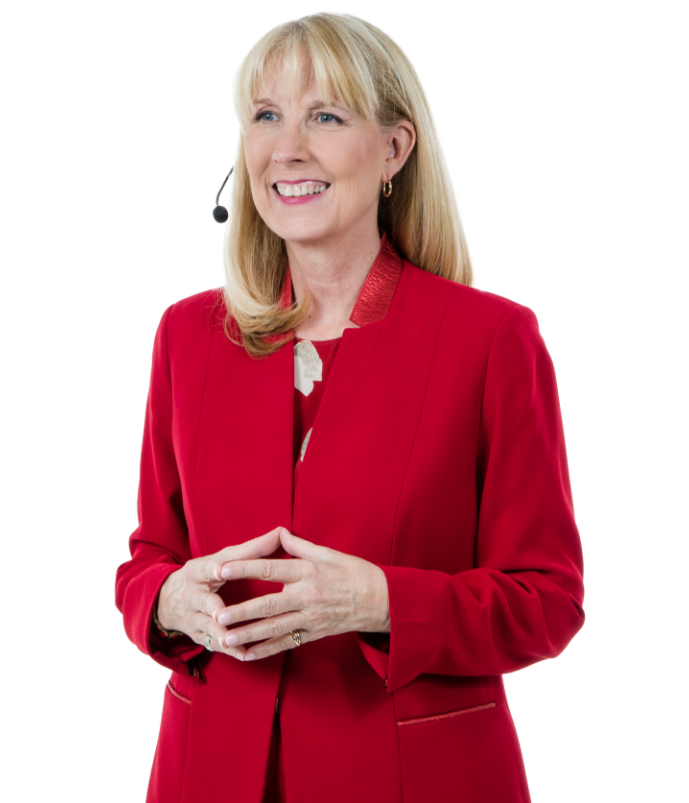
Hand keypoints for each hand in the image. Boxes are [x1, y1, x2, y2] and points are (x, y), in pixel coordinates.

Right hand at [155, 527, 283, 651]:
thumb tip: (281, 532)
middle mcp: (192, 596)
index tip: (220, 570)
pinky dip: (229, 650)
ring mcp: (194, 619)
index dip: (212, 569)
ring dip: (220, 635)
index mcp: (197, 572)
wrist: (171, 600)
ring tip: (232, 641)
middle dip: (212, 609)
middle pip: (203, 602)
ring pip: (207, 628)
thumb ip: (252, 549)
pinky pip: (214, 645)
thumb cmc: (207, 574)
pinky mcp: (199, 636)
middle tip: (221, 614)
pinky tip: (244, 654)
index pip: (204, 569)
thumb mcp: (222, 559)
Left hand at [213, 528, 389, 661]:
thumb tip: (279, 533)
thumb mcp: (328, 553)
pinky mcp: (314, 633)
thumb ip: (300, 546)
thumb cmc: (355, 572)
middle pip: (269, 604)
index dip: (245, 568)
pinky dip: (267, 650)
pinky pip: (287, 643)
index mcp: (308, 572)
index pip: (270, 568)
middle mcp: (307, 596)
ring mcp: (311, 618)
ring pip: (275, 628)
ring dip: (249, 634)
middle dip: (241, 611)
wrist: (381, 600)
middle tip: (217, 614)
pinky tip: (248, 654)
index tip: (223, 568)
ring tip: (226, 637)